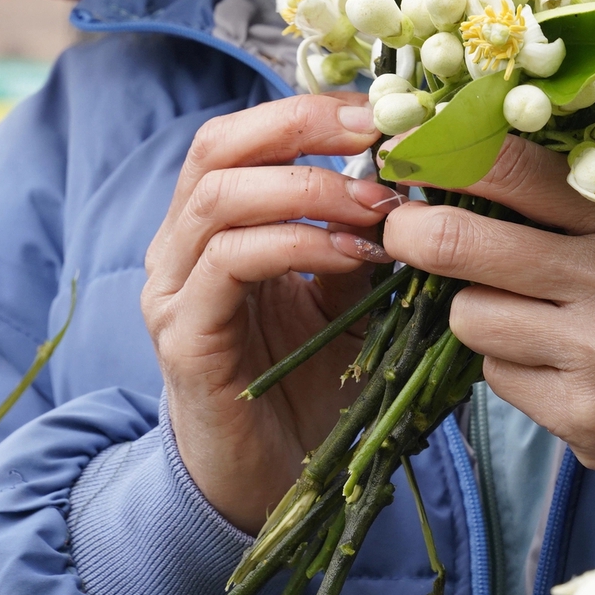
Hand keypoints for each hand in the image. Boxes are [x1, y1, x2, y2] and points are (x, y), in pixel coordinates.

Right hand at [142, 94, 404, 531]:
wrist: (269, 485)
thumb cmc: (307, 386)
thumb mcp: (345, 296)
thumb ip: (362, 236)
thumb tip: (420, 176)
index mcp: (212, 225)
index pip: (243, 135)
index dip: (309, 109)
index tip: (382, 110)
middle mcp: (178, 247)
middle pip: (217, 147)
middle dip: (302, 128)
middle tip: (378, 136)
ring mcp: (173, 290)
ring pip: (220, 197)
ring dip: (311, 189)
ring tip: (380, 207)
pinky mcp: (182, 336)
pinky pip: (231, 262)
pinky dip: (299, 244)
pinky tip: (356, 256)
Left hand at [380, 138, 594, 525]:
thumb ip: (581, 212)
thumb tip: (471, 171)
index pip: (513, 167)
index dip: (443, 153)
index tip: (405, 149)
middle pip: (459, 241)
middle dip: (411, 232)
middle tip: (400, 229)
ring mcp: (593, 351)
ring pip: (467, 314)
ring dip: (470, 312)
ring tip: (511, 313)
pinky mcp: (580, 415)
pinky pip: (496, 376)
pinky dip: (506, 369)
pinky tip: (550, 368)